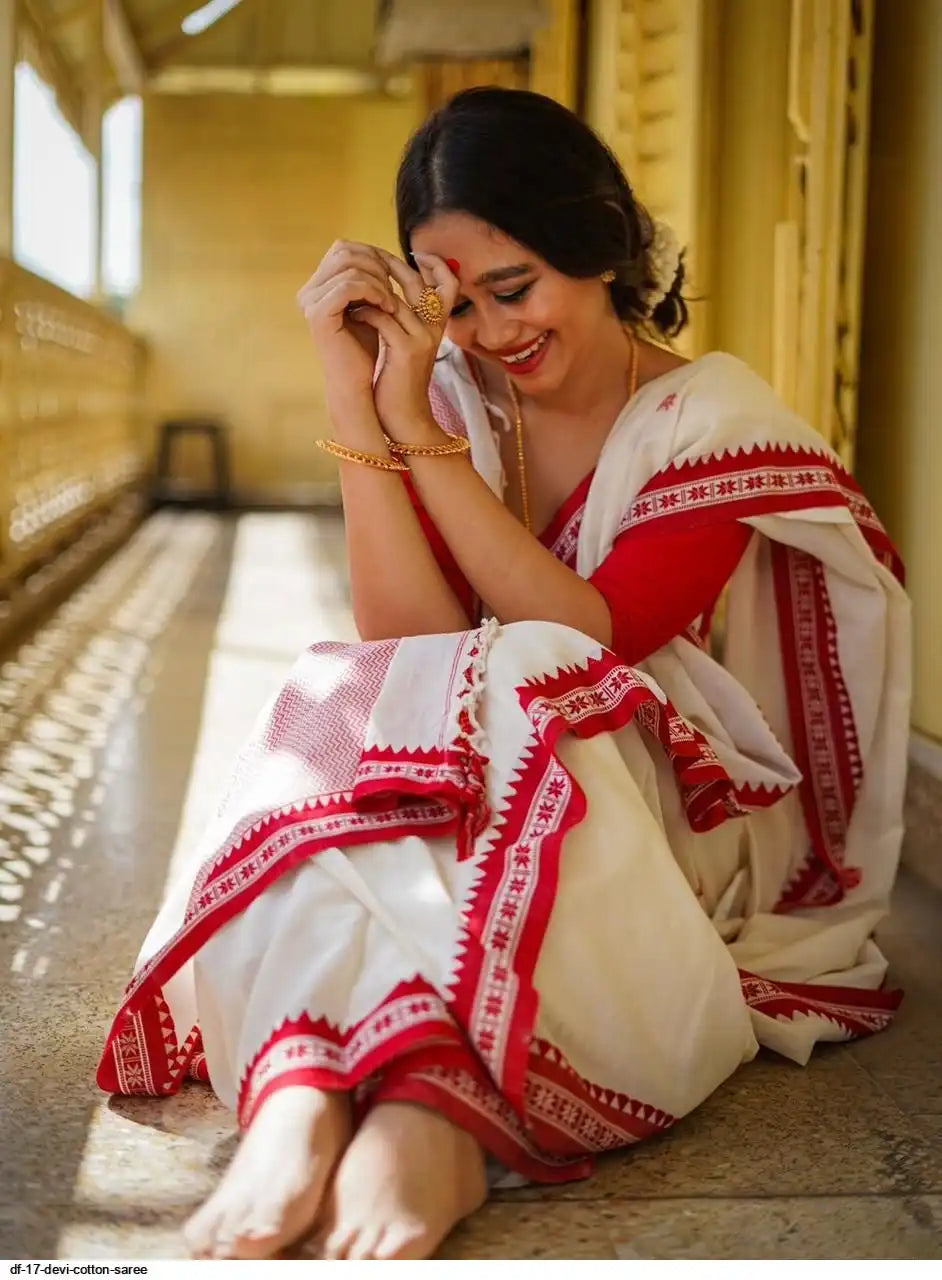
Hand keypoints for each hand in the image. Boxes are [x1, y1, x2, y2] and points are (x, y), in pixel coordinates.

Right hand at [296, 240, 397, 424]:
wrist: (356, 383)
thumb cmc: (365, 348)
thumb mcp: (368, 306)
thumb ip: (367, 280)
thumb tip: (378, 253)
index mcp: (317, 286)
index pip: (343, 249)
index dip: (371, 254)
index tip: (392, 276)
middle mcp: (308, 291)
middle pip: (344, 252)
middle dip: (376, 265)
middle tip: (393, 288)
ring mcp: (309, 302)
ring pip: (349, 267)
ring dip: (378, 281)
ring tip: (392, 302)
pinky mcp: (318, 315)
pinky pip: (349, 286)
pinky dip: (373, 292)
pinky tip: (387, 307)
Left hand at [350, 250, 459, 440]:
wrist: (404, 416)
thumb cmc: (399, 380)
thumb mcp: (407, 345)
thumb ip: (405, 319)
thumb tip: (387, 289)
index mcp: (438, 326)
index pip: (448, 284)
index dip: (434, 265)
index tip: (412, 255)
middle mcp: (436, 329)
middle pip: (419, 283)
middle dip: (391, 268)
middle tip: (367, 264)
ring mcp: (423, 338)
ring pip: (397, 299)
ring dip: (371, 292)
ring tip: (352, 290)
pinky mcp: (407, 350)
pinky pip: (384, 319)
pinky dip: (366, 312)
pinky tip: (352, 313)